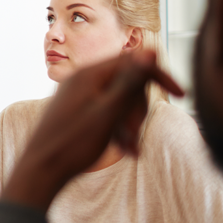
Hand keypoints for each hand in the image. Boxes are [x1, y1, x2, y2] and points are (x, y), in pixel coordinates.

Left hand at [2, 50, 182, 210]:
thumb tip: (150, 51)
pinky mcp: (76, 111)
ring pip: (119, 101)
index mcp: (88, 75)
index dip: (159, 76)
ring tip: (131, 150)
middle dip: (139, 108)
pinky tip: (125, 151)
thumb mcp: (109, 113)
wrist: (41, 171)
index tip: (181, 95)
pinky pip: (107, 113)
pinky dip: (118, 129)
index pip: (133, 61)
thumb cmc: (72, 144)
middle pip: (127, 82)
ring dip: (130, 123)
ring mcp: (78, 96)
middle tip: (135, 133)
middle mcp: (81, 80)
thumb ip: (130, 82)